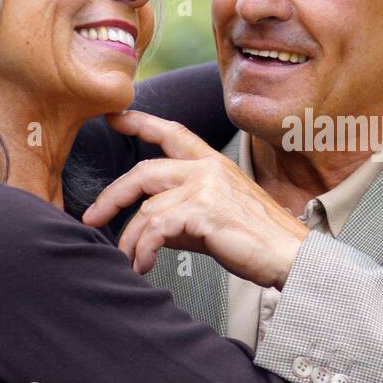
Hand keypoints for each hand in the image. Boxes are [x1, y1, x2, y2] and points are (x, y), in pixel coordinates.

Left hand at [82, 111, 309, 288]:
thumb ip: (182, 212)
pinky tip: (143, 264)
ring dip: (130, 239)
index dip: (140, 122)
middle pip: (144, 172)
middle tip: (93, 217)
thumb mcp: (215, 216)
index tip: (114, 117)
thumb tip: (148, 225)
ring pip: (147, 208)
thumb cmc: (258, 239)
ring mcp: (206, 187)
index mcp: (212, 162)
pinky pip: (157, 228)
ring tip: (129, 260)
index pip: (171, 132)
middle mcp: (207, 168)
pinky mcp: (204, 211)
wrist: (289, 256)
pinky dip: (143, 250)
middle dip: (112, 197)